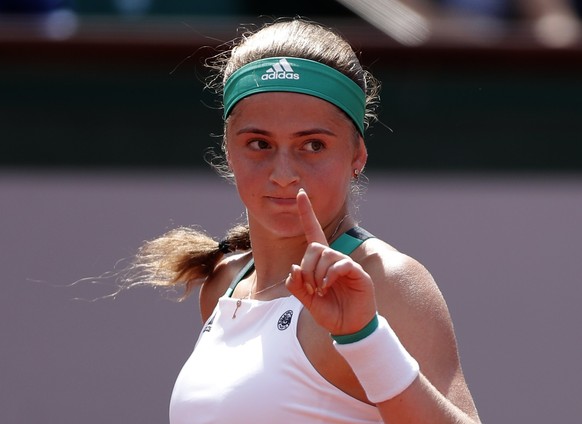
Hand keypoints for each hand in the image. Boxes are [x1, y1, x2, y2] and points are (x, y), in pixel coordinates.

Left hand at [285, 189, 377, 334]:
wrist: (349, 328)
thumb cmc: (330, 312)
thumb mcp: (307, 301)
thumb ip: (296, 285)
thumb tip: (294, 267)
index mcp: (320, 263)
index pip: (313, 231)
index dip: (306, 213)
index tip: (300, 193)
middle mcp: (334, 259)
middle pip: (315, 247)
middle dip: (307, 267)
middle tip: (310, 287)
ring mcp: (346, 264)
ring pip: (326, 255)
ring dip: (317, 274)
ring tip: (320, 290)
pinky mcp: (357, 272)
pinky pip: (341, 264)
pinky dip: (330, 275)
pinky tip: (328, 286)